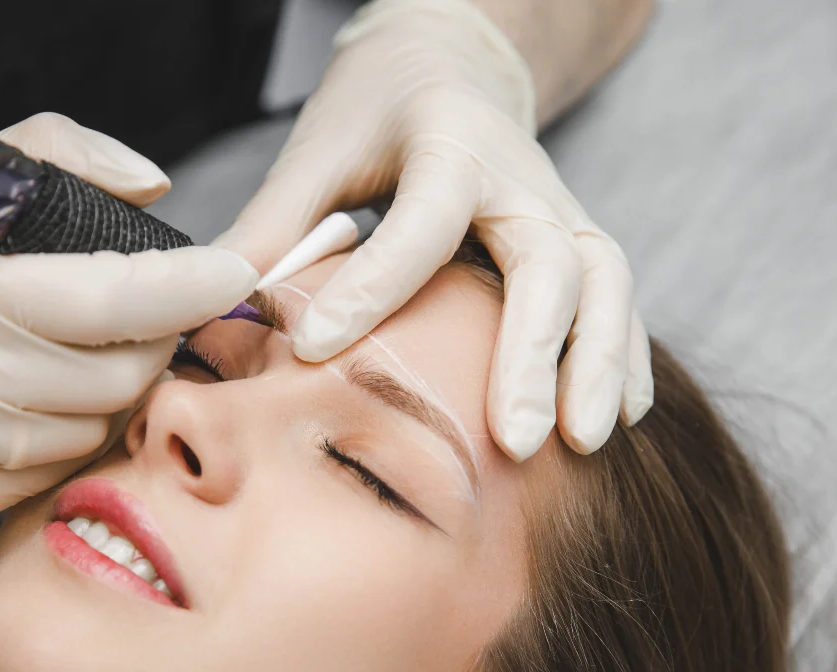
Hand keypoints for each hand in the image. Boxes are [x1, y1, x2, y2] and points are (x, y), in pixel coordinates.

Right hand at [0, 113, 257, 541]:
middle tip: (129, 316)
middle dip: (146, 344)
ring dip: (96, 398)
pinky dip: (47, 443)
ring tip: (45, 360)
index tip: (233, 273)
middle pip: (116, 380)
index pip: (110, 300)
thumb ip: (51, 160)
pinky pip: (39, 481)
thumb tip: (153, 188)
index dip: (185, 289)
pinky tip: (4, 410)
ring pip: (87, 436)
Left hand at [216, 0, 652, 460]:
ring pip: (604, 281)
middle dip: (534, 353)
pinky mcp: (576, 236)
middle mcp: (519, 176)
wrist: (450, 62)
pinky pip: (616, 295)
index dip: (374, 287)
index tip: (316, 349)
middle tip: (512, 441)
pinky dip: (622, 356)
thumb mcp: (317, 150)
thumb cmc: (376, 108)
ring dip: (597, 363)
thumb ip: (273, 225)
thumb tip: (214, 307)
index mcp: (448, 142)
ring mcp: (558, 207)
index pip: (423, 221)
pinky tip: (616, 418)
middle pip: (548, 260)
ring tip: (581, 444)